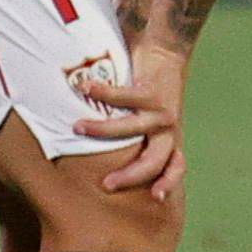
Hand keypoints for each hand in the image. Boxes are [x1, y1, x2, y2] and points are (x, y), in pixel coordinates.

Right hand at [75, 43, 186, 200]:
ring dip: (102, 129)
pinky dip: (103, 94)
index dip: (167, 183)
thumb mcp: (145, 117)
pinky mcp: (152, 90)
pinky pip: (124, 96)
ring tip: (77, 127)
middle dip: (130, 175)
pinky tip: (84, 89)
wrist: (165, 53)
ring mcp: (161, 110)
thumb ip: (131, 135)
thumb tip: (97, 155)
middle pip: (153, 161)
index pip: (174, 167)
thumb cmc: (147, 89)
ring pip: (132, 128)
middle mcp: (168, 128)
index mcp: (167, 138)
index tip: (155, 198)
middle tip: (106, 185)